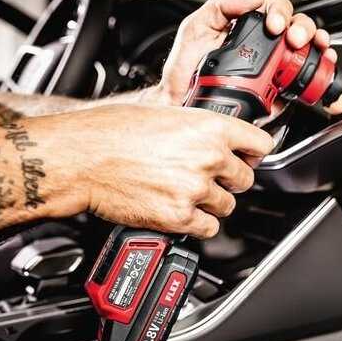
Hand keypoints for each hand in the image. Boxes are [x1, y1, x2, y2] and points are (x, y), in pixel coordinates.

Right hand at [33, 104, 273, 237]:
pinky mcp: (180, 216)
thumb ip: (198, 127)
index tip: (249, 157)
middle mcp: (209, 157)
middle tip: (208, 178)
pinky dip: (197, 223)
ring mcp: (196, 189)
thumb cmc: (111, 131)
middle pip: (246, 179)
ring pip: (227, 205)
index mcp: (209, 127)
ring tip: (186, 193)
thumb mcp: (164, 113)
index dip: (254, 152)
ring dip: (212, 203)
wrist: (81, 158)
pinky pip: (209, 228)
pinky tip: (181, 210)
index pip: (260, 144)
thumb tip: (217, 136)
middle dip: (229, 180)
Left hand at [156, 0, 335, 105]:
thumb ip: (221, 6)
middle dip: (301, 28)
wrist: (182, 105)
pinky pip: (307, 76)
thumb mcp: (196, 28)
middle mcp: (264, 46)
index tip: (274, 25)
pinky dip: (321, 66)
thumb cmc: (186, 70)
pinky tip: (322, 61)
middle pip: (296, 26)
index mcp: (247, 28)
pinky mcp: (281, 91)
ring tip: (313, 46)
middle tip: (293, 38)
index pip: (274, 10)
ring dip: (316, 42)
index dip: (280, 13)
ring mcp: (275, 67)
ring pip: (306, 47)